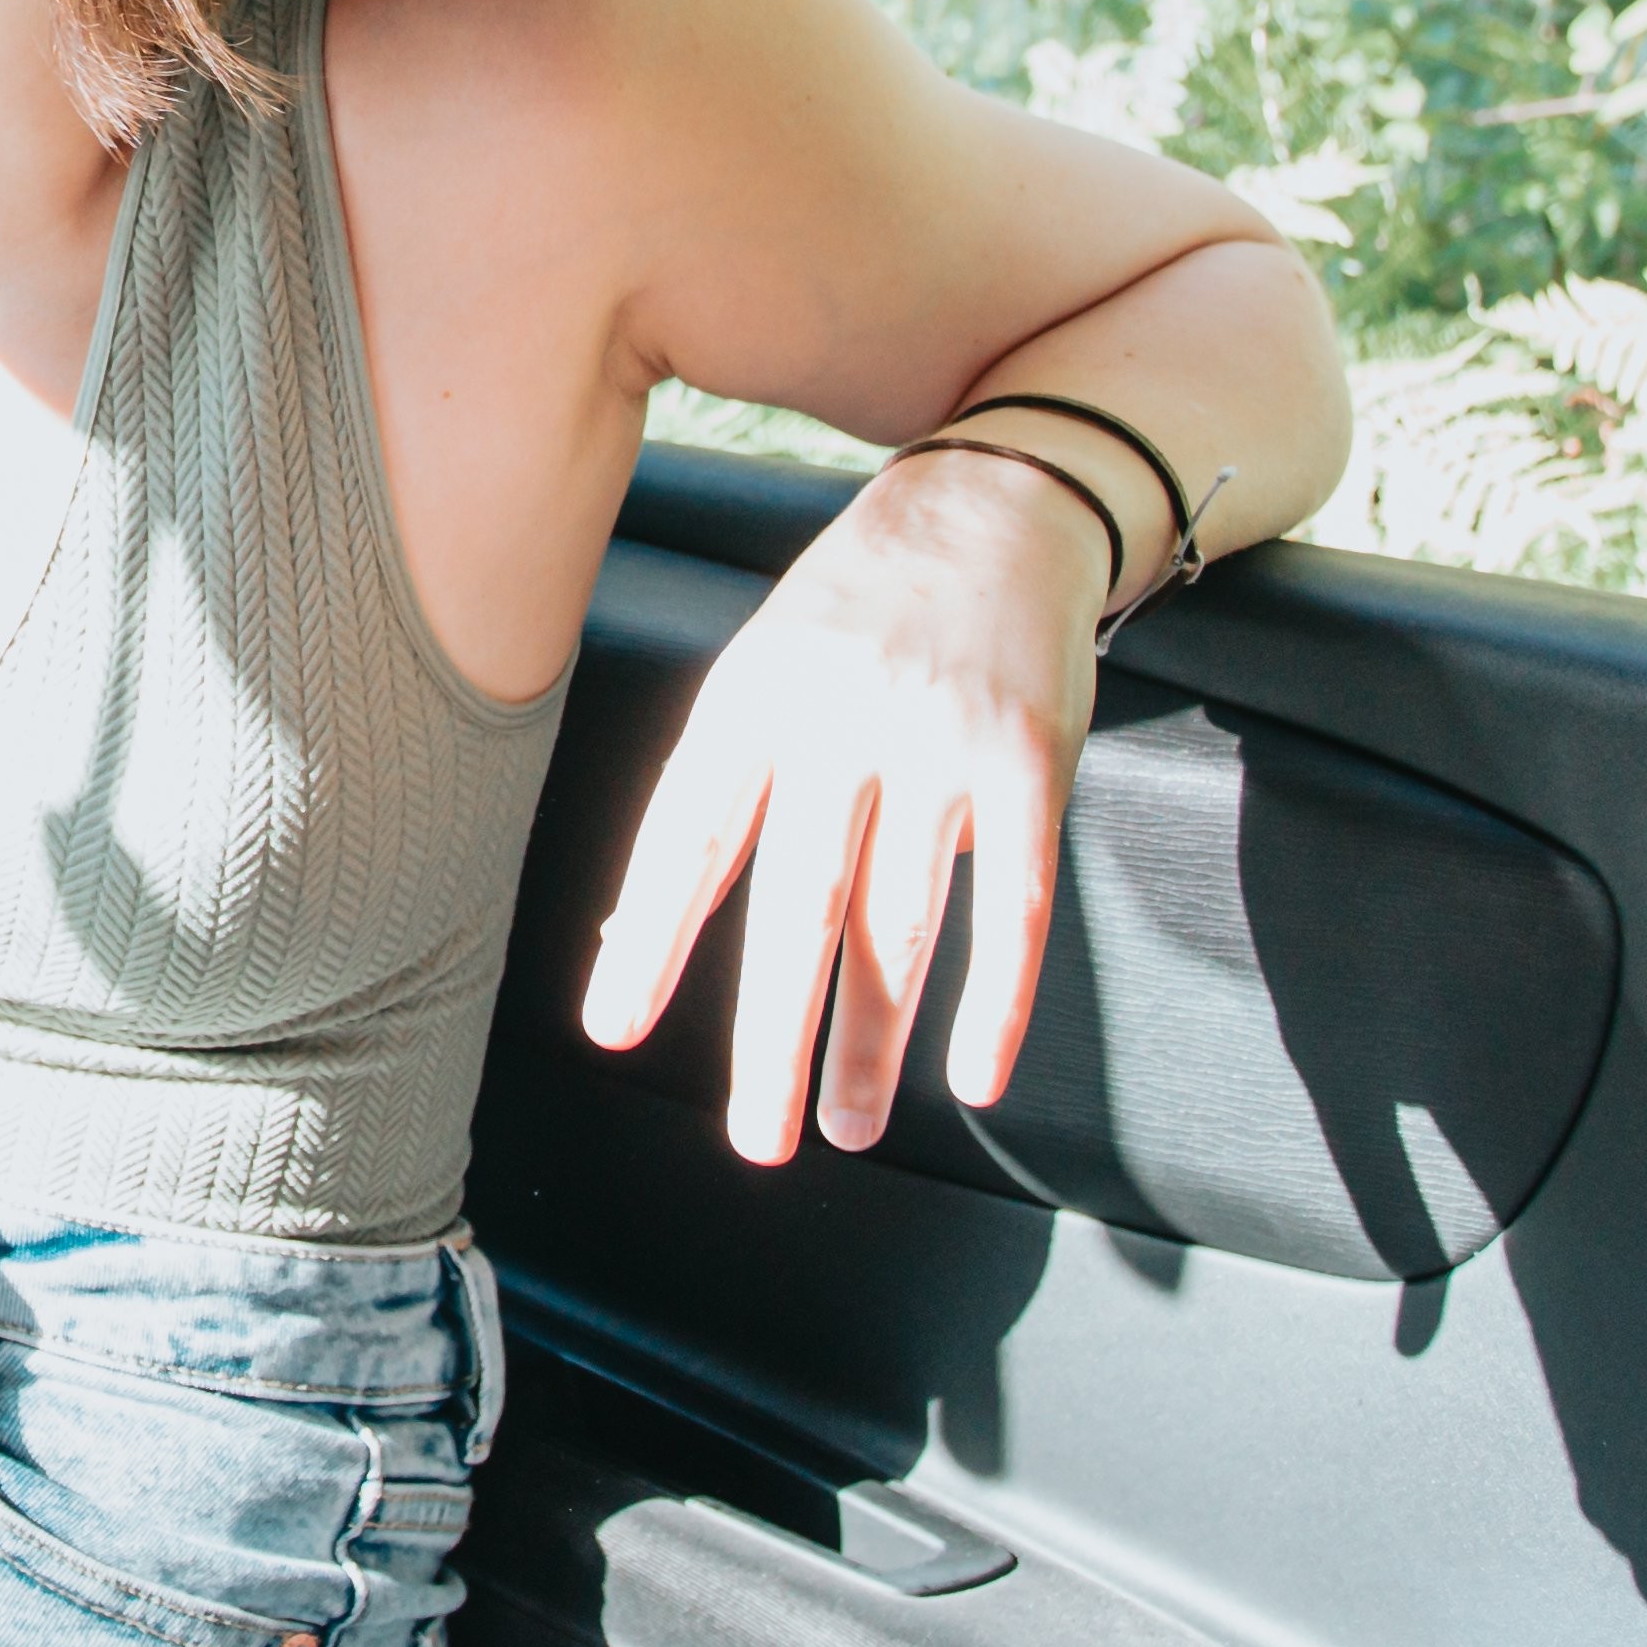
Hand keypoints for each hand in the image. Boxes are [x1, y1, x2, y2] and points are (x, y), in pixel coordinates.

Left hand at [577, 448, 1106, 1160]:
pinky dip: (995, 999)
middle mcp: (837, 724)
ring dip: (871, 1039)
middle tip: (757, 1140)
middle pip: (796, 906)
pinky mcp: (1029, 760)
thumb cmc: (853, 611)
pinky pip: (1012, 903)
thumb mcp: (761, 670)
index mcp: (749, 702)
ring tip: (845, 1125)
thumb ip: (721, 789)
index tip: (617, 1028)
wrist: (990, 506)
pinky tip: (972, 1072)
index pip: (684, 841)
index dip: (649, 940)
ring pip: (900, 923)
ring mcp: (937, 742)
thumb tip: (637, 929)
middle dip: (772, 1035)